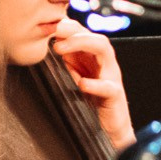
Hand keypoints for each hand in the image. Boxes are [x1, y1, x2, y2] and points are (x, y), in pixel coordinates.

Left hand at [50, 20, 134, 152]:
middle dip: (75, 32)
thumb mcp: (72, 79)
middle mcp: (104, 65)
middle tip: (53, 34)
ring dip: (83, 45)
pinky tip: (83, 84)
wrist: (106, 132)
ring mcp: (111, 79)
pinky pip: (109, 87)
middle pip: (96, 37)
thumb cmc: (88, 105)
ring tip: (61, 49)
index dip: (68, 26)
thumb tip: (45, 45)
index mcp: (93, 59)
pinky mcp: (115, 97)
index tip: (48, 26)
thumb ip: (64, 63)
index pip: (84, 34)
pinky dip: (96, 84)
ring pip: (105, 52)